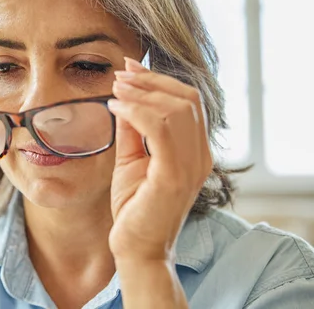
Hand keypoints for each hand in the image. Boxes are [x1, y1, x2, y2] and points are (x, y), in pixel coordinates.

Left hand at [107, 57, 212, 261]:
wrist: (135, 248)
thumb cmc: (134, 206)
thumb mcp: (132, 159)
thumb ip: (133, 129)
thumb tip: (124, 96)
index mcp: (195, 150)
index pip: (187, 101)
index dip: (158, 79)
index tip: (129, 68)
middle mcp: (200, 156)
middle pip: (186, 99)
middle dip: (150, 80)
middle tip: (120, 74)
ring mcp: (191, 166)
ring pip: (176, 109)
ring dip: (142, 93)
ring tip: (115, 89)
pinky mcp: (174, 176)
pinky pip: (161, 129)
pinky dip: (136, 111)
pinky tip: (115, 108)